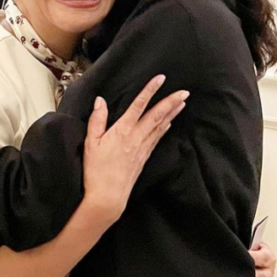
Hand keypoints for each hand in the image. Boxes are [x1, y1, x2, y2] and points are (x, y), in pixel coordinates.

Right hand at [81, 75, 188, 223]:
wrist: (108, 196)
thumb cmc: (96, 171)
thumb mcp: (91, 143)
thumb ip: (97, 120)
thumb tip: (100, 101)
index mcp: (122, 131)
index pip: (139, 105)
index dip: (150, 90)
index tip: (160, 79)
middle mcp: (136, 137)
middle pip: (157, 115)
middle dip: (171, 102)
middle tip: (185, 92)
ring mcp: (142, 148)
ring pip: (160, 126)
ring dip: (172, 113)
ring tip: (182, 103)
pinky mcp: (144, 158)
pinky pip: (157, 139)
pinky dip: (164, 129)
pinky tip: (169, 123)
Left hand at [243, 241, 276, 276]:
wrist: (244, 258)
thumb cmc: (246, 250)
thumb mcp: (249, 242)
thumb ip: (248, 242)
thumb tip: (240, 238)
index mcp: (269, 258)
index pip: (264, 257)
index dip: (253, 257)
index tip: (243, 254)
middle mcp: (268, 272)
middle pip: (261, 276)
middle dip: (249, 274)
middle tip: (238, 271)